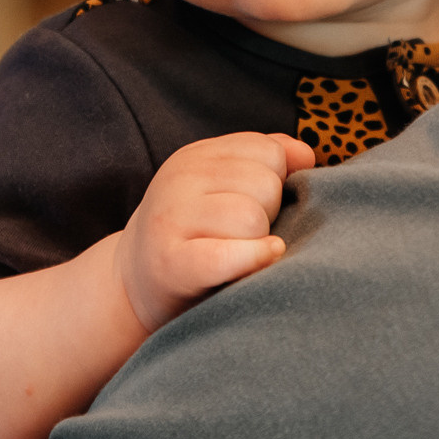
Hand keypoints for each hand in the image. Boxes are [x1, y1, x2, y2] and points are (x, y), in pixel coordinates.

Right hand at [117, 132, 312, 332]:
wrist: (131, 287)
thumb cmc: (195, 238)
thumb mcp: (222, 189)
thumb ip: (266, 162)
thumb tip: (307, 156)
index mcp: (197, 156)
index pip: (270, 151)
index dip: (278, 183)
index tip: (259, 207)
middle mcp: (180, 179)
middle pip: (266, 185)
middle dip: (270, 214)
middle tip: (245, 237)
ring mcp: (171, 219)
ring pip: (252, 219)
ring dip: (259, 242)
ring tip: (240, 254)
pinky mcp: (171, 263)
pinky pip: (228, 256)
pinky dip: (253, 260)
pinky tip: (260, 263)